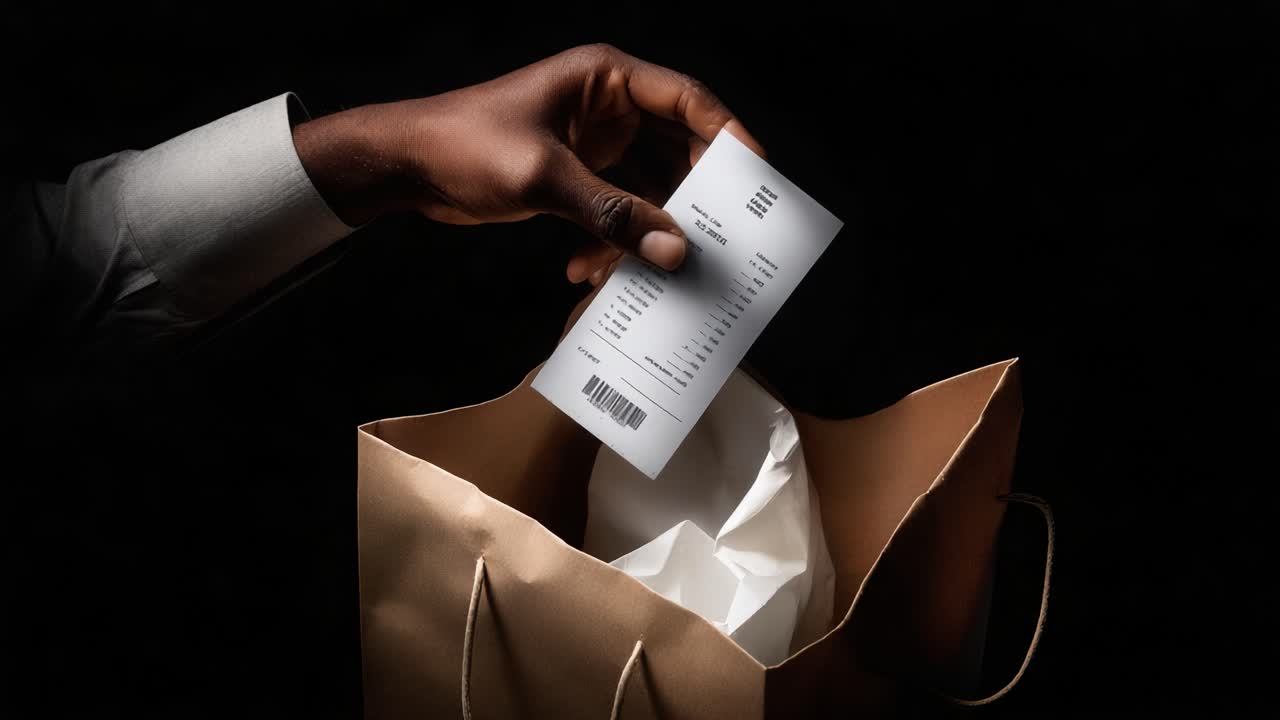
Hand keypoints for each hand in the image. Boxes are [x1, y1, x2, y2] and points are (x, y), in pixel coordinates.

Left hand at [293, 44, 763, 281]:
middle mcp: (609, 107)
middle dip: (688, 201)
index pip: (689, 101)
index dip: (730, 137)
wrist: (406, 167)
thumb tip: (676, 251)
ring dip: (642, 233)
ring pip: (649, 190)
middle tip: (709, 243)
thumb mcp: (544, 179)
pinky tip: (582, 269)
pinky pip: (618, 211)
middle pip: (679, 151)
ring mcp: (595, 143)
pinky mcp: (578, 177)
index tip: (758, 180)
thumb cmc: (465, 146)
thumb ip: (613, 214)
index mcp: (607, 80)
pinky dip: (609, 242)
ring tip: (624, 271)